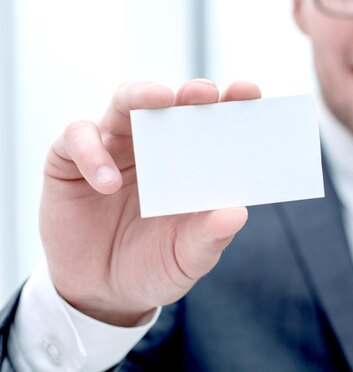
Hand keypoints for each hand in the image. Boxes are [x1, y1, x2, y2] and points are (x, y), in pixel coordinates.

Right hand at [40, 79, 260, 325]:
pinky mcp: (71, 160)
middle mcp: (154, 145)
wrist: (101, 294)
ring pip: (125, 101)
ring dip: (142, 95)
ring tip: (160, 100)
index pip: (214, 121)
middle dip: (190, 92)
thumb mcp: (187, 258)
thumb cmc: (154, 265)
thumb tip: (237, 214)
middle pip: (172, 102)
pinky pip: (78, 137)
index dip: (232, 101)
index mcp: (190, 161)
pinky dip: (92, 151)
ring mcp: (113, 147)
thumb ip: (209, 238)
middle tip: (204, 92)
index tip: (248, 92)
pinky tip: (107, 183)